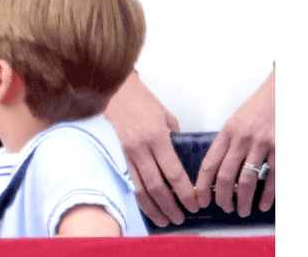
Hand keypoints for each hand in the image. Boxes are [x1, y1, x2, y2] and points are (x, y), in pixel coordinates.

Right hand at [103, 72, 198, 226]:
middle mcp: (140, 148)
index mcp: (157, 137)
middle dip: (171, 206)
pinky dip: (137, 197)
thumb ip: (173, 136)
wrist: (112, 88)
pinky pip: (128, 181)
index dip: (185, 192)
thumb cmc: (141, 99)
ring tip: (164, 220)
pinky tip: (145, 207)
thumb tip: (179, 156)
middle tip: (182, 218)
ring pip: (139, 189)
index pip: (173, 173)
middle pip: (156, 186)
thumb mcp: (165, 115)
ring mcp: (125, 153)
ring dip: (153, 208)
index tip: (194, 204)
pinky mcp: (115, 155)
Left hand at [195, 68, 274, 215]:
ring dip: (243, 200)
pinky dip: (267, 195)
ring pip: (247, 180)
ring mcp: (262, 145)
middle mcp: (242, 139)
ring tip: (242, 210)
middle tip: (224, 208)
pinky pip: (272, 178)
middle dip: (222, 197)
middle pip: (225, 175)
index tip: (200, 199)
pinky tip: (262, 205)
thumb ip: (226, 144)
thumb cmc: (257, 110)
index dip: (202, 185)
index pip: (209, 164)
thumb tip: (215, 172)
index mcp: (227, 133)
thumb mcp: (235, 123)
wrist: (281, 93)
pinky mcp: (281, 149)